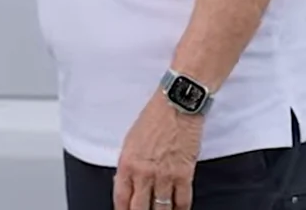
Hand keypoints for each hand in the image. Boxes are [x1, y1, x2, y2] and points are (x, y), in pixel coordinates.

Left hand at [114, 92, 202, 209]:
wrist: (176, 105)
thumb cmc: (154, 118)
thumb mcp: (131, 141)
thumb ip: (129, 165)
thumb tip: (128, 184)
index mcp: (127, 164)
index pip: (121, 198)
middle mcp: (144, 173)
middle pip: (139, 208)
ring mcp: (165, 176)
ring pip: (161, 208)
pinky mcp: (184, 174)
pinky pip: (182, 201)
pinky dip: (180, 209)